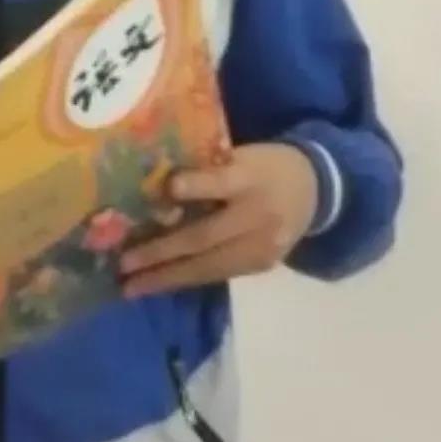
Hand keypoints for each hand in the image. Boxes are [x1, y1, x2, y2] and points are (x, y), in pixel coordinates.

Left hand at [120, 144, 318, 299]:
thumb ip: (208, 170)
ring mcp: (263, 245)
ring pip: (209, 266)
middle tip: (124, 264)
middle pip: (206, 236)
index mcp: (252, 176)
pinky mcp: (262, 265)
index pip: (223, 181)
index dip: (196, 185)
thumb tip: (154, 189)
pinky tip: (161, 283)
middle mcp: (258, 214)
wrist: (315, 188)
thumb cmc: (265, 165)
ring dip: (167, 278)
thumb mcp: (243, 154)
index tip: (168, 189)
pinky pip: (219, 274)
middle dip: (162, 252)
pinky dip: (188, 279)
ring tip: (132, 287)